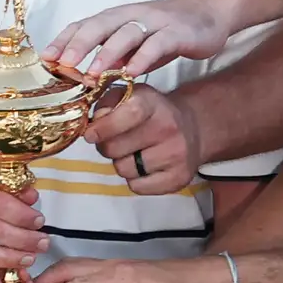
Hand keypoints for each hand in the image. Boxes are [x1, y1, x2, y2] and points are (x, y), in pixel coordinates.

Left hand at [49, 0, 240, 80]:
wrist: (207, 12)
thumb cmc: (165, 31)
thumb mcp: (134, 45)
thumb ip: (112, 58)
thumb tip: (83, 78)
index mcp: (116, 18)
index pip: (84, 26)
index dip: (64, 40)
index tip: (46, 60)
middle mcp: (131, 16)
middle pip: (100, 25)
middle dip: (79, 44)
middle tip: (63, 64)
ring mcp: (154, 22)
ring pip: (126, 34)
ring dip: (107, 53)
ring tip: (92, 74)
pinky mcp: (176, 32)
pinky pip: (157, 44)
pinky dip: (143, 58)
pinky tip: (133, 73)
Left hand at [86, 79, 204, 196]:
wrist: (192, 128)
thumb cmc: (152, 112)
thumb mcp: (130, 96)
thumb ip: (107, 104)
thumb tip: (94, 126)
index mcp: (154, 104)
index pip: (129, 114)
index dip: (105, 127)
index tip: (90, 135)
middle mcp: (169, 128)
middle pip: (117, 148)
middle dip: (107, 147)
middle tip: (116, 142)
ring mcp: (176, 155)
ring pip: (124, 170)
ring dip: (122, 163)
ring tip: (135, 153)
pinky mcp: (179, 178)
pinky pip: (137, 187)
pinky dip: (135, 179)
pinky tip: (145, 166)